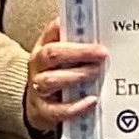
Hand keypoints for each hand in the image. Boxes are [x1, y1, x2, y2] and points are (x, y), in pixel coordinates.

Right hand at [23, 21, 105, 138]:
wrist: (37, 105)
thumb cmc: (55, 75)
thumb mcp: (61, 56)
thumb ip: (77, 44)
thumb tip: (102, 31)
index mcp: (43, 48)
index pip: (52, 32)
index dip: (70, 28)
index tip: (91, 28)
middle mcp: (37, 67)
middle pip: (51, 55)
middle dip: (79, 53)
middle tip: (102, 53)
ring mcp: (37, 89)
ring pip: (51, 81)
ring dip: (76, 76)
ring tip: (96, 73)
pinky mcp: (43, 111)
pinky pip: (57, 110)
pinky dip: (75, 106)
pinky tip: (91, 101)